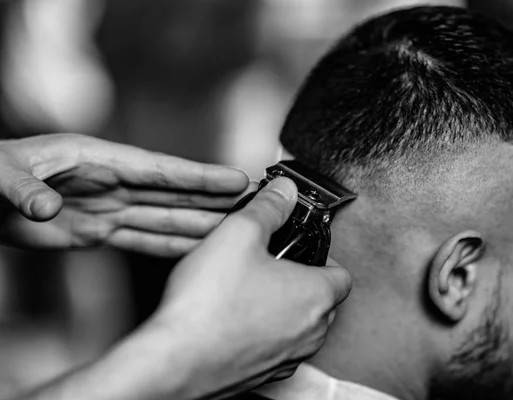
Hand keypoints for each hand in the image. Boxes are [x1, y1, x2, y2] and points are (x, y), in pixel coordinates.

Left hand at [0, 133, 250, 255]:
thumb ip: (24, 187)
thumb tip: (44, 209)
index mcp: (98, 159)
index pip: (161, 169)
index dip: (202, 176)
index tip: (240, 181)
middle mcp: (112, 182)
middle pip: (175, 194)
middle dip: (216, 199)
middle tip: (257, 205)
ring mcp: (108, 208)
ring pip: (166, 218)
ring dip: (202, 224)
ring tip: (238, 232)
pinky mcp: (98, 231)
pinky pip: (144, 239)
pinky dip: (172, 245)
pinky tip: (196, 250)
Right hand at [146, 177, 352, 398]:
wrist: (173, 361)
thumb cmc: (207, 306)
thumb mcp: (238, 234)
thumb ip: (268, 207)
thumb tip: (284, 193)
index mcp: (315, 297)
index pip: (342, 274)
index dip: (322, 256)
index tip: (301, 247)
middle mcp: (309, 334)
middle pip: (322, 301)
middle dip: (302, 281)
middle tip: (271, 265)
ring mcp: (286, 360)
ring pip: (298, 328)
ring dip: (282, 309)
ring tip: (248, 290)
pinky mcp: (261, 376)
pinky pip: (273, 349)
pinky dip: (262, 333)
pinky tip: (232, 318)